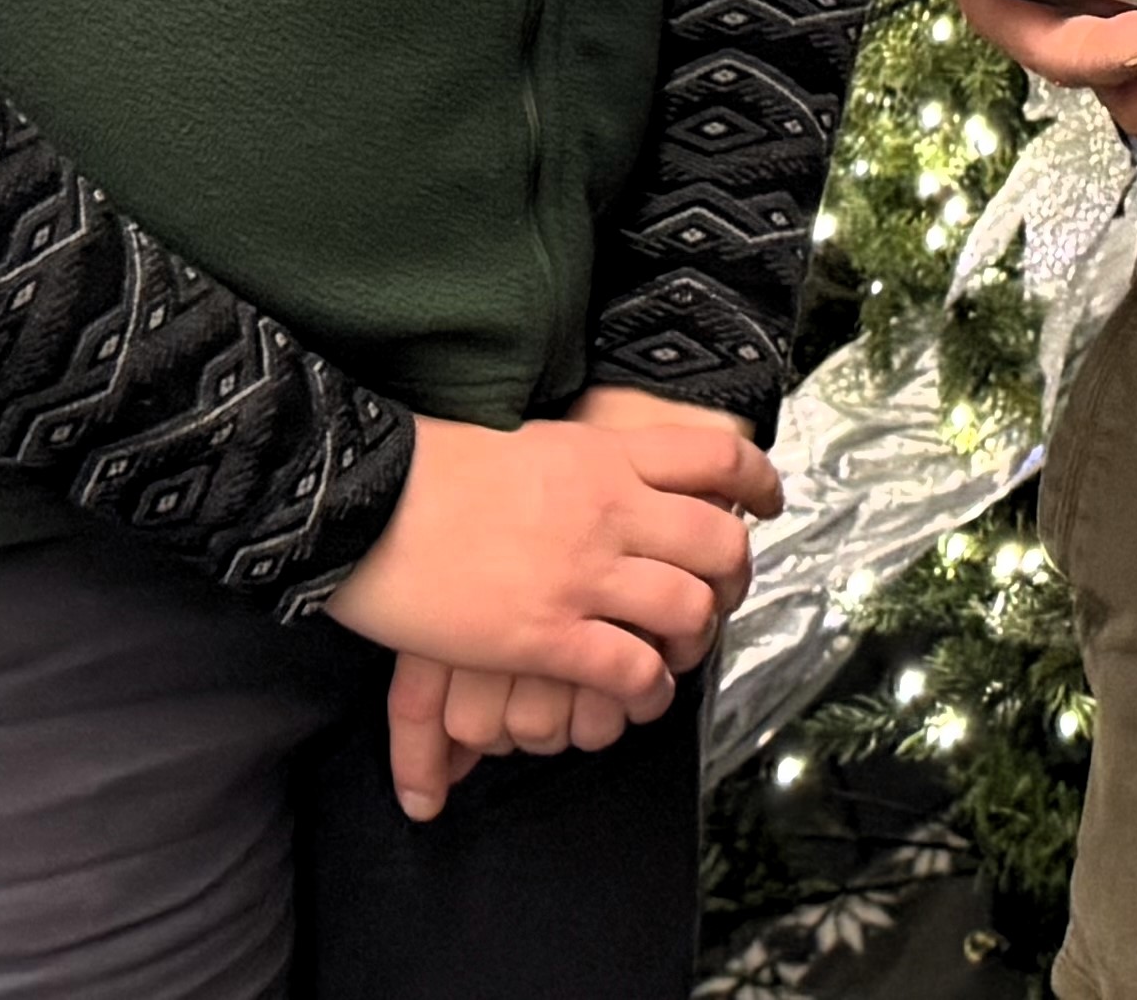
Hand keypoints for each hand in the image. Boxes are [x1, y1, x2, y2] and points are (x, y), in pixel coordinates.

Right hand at [335, 403, 781, 819]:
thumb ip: (582, 462)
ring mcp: (582, 572)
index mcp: (605, 453)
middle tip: (721, 598)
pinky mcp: (547, 632)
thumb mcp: (530, 444)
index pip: (713, 459)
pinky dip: (650, 687)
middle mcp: (611, 508)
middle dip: (734, 578)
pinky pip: (631, 668)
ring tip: (679, 655)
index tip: (767, 505)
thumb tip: (607, 473)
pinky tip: (640, 693)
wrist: (369, 499)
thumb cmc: (433, 467)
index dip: (756, 484)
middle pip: (719, 542)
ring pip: (688, 609)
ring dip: (696, 640)